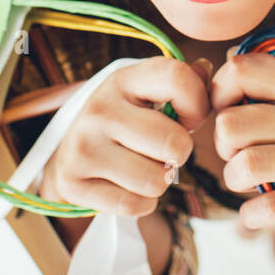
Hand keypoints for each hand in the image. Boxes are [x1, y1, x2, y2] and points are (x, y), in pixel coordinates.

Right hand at [39, 57, 211, 216]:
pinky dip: (141, 203)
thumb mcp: (147, 93)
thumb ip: (183, 82)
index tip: (187, 119)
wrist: (69, 153)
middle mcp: (99, 109)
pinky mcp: (71, 183)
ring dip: (159, 182)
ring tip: (143, 168)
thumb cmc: (125, 121)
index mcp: (122, 80)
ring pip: (156, 180)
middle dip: (179, 154)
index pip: (178, 79)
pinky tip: (126, 187)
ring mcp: (82, 146)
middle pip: (174, 142)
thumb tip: (205, 68)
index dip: (197, 105)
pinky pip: (135, 205)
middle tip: (162, 152)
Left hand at [211, 51, 274, 228]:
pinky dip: (251, 213)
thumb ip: (255, 82)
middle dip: (221, 145)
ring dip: (233, 179)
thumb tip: (218, 62)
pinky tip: (254, 211)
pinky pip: (272, 206)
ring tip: (244, 181)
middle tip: (234, 154)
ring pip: (248, 164)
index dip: (218, 93)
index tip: (227, 112)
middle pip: (232, 124)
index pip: (240, 70)